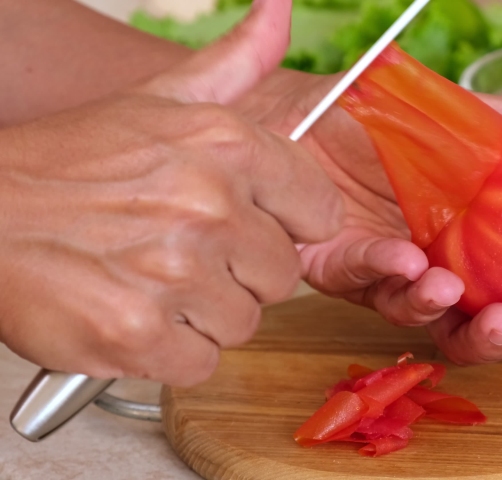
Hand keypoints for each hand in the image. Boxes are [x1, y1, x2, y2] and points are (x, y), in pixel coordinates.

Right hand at [0, 1, 342, 385]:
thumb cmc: (74, 162)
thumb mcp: (160, 98)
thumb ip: (237, 62)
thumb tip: (283, 8)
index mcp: (227, 145)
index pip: (320, 212)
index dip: (285, 224)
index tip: (250, 223)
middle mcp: (208, 205)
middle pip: (281, 275)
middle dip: (240, 272)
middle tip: (182, 250)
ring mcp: (173, 273)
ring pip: (243, 322)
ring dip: (203, 312)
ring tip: (152, 278)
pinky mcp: (137, 333)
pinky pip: (201, 362)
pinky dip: (170, 349)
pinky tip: (135, 312)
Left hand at [238, 70, 501, 365]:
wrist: (303, 106)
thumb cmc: (381, 119)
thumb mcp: (457, 118)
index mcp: (469, 241)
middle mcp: (432, 266)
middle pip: (473, 323)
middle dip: (497, 336)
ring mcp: (385, 275)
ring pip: (419, 317)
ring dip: (439, 313)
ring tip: (448, 287)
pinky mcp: (337, 268)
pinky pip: (366, 279)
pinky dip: (388, 272)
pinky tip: (405, 259)